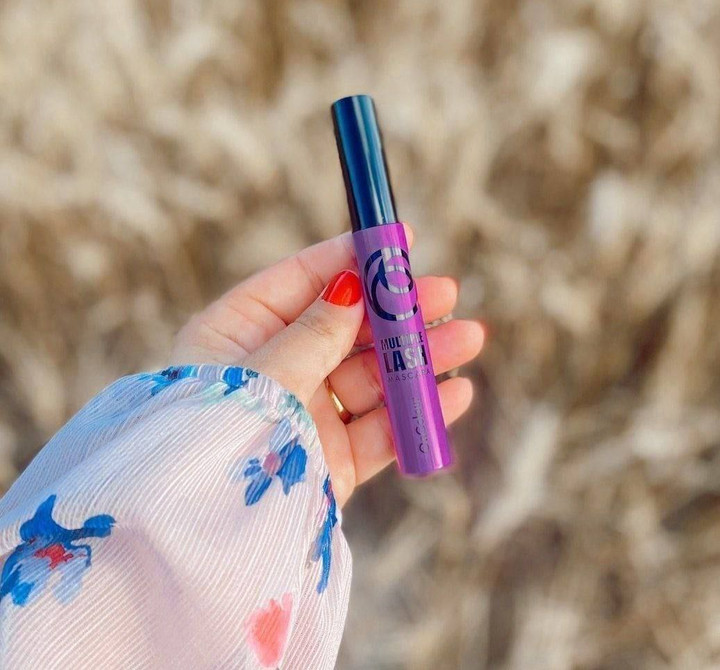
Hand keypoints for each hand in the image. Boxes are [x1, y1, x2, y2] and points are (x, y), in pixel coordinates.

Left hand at [170, 226, 483, 504]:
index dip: (350, 260)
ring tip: (468, 338)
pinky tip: (454, 392)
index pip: (302, 282)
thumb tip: (352, 285)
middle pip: (348, 329)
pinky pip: (380, 430)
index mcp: (240, 334)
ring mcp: (305, 414)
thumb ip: (314, 332)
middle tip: (445, 293)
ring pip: (372, 378)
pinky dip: (417, 412)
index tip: (396, 241)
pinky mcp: (330, 460)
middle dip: (398, 313)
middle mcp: (276, 369)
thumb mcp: (264, 371)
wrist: (194, 535)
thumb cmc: (213, 437)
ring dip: (420, 359)